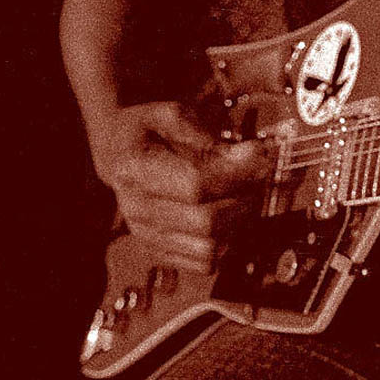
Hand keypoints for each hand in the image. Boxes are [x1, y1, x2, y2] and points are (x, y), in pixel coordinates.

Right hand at [94, 102, 269, 272]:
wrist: (120, 152)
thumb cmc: (151, 130)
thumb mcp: (173, 115)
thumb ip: (210, 140)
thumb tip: (252, 156)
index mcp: (133, 168)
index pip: (195, 185)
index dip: (237, 174)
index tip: (259, 156)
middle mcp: (135, 208)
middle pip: (207, 222)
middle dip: (244, 199)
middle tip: (257, 177)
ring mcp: (146, 235)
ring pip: (210, 248)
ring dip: (239, 222)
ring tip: (245, 194)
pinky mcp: (159, 252)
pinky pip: (205, 264)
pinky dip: (227, 242)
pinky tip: (229, 216)